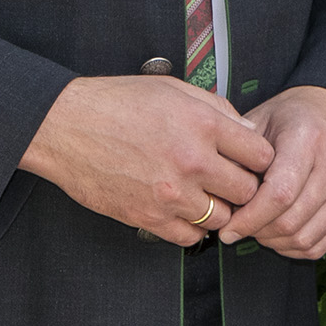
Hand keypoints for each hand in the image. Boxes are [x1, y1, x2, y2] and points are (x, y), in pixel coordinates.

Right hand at [20, 75, 275, 245]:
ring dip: (219, 209)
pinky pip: (191, 236)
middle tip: (230, 182)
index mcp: (203, 125)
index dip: (260, 160)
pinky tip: (183, 210)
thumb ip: (218, 109)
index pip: (262, 156)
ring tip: (204, 195)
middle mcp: (191, 161)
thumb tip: (248, 130)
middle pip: (248, 191)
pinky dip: (192, 227)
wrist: (63, 126)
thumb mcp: (173, 90)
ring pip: (222, 218)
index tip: (250, 161)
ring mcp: (170, 192)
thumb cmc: (116, 103)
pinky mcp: (148, 216)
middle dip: (243, 187)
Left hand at [217, 85, 325, 260]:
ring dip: (274, 242)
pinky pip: (321, 244)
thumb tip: (217, 199)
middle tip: (238, 228)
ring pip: (305, 238)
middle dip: (257, 232)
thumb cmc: (293, 116)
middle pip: (291, 221)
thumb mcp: (259, 122)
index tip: (228, 227)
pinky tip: (279, 235)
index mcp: (309, 139)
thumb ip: (238, 157)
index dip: (249, 218)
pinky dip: (294, 248)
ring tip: (258, 229)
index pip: (279, 195)